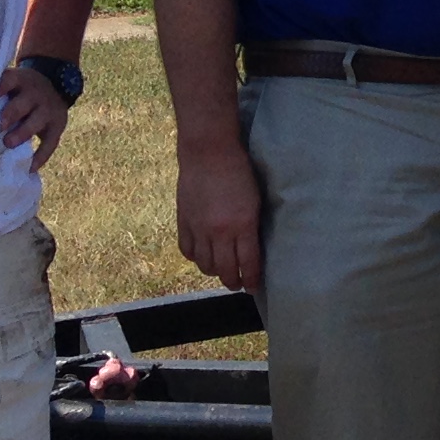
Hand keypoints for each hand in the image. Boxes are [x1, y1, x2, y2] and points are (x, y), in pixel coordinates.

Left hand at [0, 61, 71, 170]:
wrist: (56, 87)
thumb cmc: (21, 90)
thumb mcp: (14, 83)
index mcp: (22, 80)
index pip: (10, 80)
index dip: (1, 87)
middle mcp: (37, 93)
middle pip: (23, 103)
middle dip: (10, 115)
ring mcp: (49, 110)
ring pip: (37, 121)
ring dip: (22, 132)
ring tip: (8, 144)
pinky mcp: (58, 126)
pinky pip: (50, 143)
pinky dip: (41, 156)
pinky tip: (30, 167)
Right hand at [175, 137, 264, 294]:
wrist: (208, 152)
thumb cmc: (239, 170)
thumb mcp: (255, 199)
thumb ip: (251, 225)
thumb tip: (252, 247)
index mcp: (243, 225)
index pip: (248, 263)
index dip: (252, 279)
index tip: (254, 287)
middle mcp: (220, 232)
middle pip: (225, 270)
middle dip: (233, 281)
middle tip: (238, 284)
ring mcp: (199, 228)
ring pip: (204, 264)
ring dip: (214, 272)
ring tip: (221, 271)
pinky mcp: (183, 221)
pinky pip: (187, 250)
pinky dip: (195, 257)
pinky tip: (202, 256)